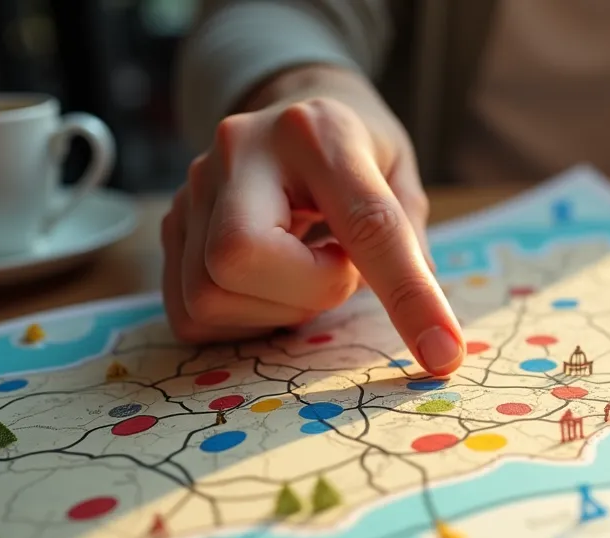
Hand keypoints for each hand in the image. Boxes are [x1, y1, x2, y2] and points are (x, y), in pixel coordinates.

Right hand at [161, 65, 464, 374]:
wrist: (290, 110)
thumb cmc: (355, 150)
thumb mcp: (400, 173)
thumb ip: (411, 244)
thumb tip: (429, 333)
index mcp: (319, 133)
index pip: (366, 223)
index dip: (407, 296)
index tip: (441, 355)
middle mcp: (239, 150)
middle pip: (241, 256)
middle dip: (303, 291)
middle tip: (337, 271)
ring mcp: (191, 189)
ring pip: (210, 294)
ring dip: (276, 308)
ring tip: (303, 272)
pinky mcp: (169, 229)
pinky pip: (192, 313)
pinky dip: (243, 318)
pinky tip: (270, 284)